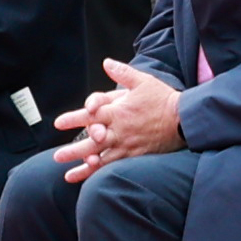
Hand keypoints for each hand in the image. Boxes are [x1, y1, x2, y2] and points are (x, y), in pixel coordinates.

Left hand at [56, 56, 188, 175]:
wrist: (182, 119)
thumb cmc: (162, 99)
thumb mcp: (143, 81)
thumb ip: (122, 72)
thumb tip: (106, 62)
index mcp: (118, 111)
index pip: (91, 115)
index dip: (73, 119)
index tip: (59, 123)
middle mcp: (119, 130)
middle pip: (92, 142)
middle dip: (73, 150)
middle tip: (58, 156)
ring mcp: (126, 145)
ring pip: (101, 158)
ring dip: (83, 166)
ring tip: (67, 174)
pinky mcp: (134, 155)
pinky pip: (114, 166)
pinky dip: (101, 172)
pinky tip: (91, 178)